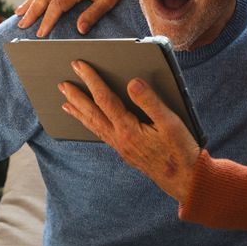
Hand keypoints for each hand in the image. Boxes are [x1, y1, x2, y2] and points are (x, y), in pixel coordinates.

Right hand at [15, 0, 132, 37]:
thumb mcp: (110, 0)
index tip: (40, 34)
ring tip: (19, 14)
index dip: (47, 20)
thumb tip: (80, 30)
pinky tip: (32, 1)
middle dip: (31, 12)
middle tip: (22, 26)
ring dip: (30, 2)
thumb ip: (94, 14)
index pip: (57, 5)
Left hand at [59, 61, 200, 202]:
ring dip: (79, 112)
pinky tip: (90, 122)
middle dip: (76, 97)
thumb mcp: (170, 123)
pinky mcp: (125, 152)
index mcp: (129, 129)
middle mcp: (120, 139)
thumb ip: (150, 101)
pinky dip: (91, 125)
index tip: (80, 65)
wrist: (184, 180)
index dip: (92, 80)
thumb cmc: (180, 151)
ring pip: (94, 126)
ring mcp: (121, 147)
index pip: (105, 99)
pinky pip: (101, 135)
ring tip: (66, 103)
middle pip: (92, 114)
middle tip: (62, 84)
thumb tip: (132, 83)